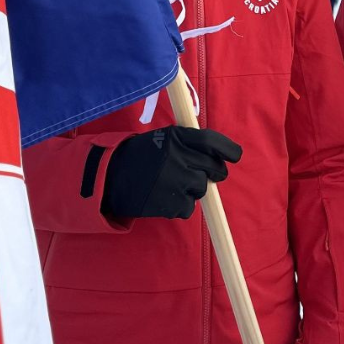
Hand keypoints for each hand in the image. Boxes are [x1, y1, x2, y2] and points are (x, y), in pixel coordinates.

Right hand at [101, 127, 241, 218]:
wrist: (108, 178)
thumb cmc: (138, 157)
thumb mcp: (161, 140)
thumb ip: (186, 144)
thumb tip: (216, 156)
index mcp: (176, 137)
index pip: (211, 141)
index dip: (228, 149)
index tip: (235, 156)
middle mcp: (178, 156)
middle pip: (213, 168)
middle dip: (215, 173)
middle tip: (207, 175)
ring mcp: (175, 179)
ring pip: (202, 188)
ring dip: (193, 189)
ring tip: (172, 185)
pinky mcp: (171, 202)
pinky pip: (189, 207)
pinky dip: (181, 206)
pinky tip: (164, 198)